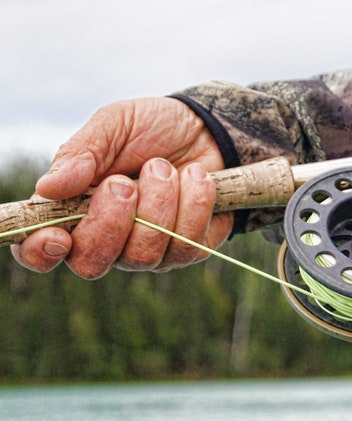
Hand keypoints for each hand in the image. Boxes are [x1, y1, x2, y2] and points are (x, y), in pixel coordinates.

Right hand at [11, 97, 233, 278]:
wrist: (208, 128)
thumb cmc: (152, 128)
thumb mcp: (114, 125)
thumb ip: (81, 153)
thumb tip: (47, 187)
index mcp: (75, 211)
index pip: (42, 251)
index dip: (41, 252)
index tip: (57, 234)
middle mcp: (110, 240)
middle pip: (92, 263)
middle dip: (111, 221)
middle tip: (124, 182)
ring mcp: (151, 250)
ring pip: (144, 255)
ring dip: (157, 203)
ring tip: (164, 167)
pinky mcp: (190, 249)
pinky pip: (188, 244)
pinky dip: (193, 203)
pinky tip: (195, 176)